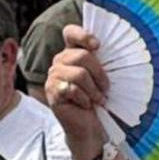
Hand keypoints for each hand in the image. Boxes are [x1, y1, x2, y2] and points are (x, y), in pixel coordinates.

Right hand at [44, 45, 110, 159]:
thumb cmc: (97, 100)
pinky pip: (72, 89)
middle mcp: (59, 62)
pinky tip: (86, 105)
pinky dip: (84, 99)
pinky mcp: (53, 92)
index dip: (83, 35)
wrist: (89, 126)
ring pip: (79, 74)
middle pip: (81, 55)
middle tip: (106, 88)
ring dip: (93, 90)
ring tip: (98, 99)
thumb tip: (104, 51)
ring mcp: (53, 76)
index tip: (97, 46)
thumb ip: (99, 62)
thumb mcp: (100, 78)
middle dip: (99, 73)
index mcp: (71, 53)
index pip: (70, 33)